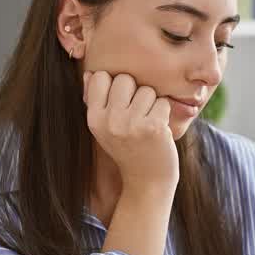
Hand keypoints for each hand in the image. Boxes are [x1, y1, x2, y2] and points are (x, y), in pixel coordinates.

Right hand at [83, 71, 178, 189]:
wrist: (147, 181)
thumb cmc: (128, 149)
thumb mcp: (104, 128)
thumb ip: (96, 100)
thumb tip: (90, 72)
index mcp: (94, 118)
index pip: (101, 77)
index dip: (114, 85)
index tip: (120, 104)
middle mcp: (110, 121)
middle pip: (125, 79)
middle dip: (135, 92)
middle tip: (137, 115)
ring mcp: (131, 124)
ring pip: (147, 90)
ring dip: (152, 104)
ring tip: (147, 124)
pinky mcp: (153, 128)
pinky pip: (163, 102)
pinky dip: (164, 113)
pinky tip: (158, 130)